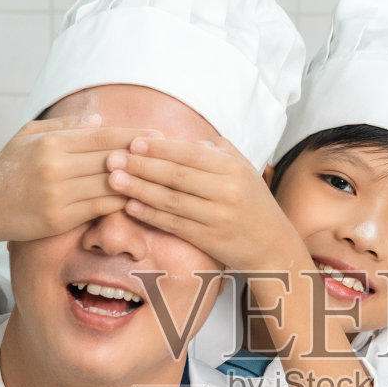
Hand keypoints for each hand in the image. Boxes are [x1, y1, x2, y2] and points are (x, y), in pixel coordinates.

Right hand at [0, 115, 161, 250]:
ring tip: (160, 179)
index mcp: (51, 142)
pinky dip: (120, 202)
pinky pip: (99, 208)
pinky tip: (137, 199)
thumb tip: (99, 119)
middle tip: (169, 156)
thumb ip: (64, 127)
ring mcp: (57, 193)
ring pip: (108, 184)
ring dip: (136, 181)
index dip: (133, 134)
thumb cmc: (8, 169)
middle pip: (111, 159)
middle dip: (142, 156)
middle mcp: (55, 166)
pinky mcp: (58, 218)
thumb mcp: (29, 136)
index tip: (158, 134)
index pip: (102, 135)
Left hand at [106, 138, 306, 273]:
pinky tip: (131, 207)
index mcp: (234, 169)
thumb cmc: (253, 204)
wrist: (274, 246)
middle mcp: (227, 191)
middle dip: (141, 165)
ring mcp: (218, 217)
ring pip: (172, 200)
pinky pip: (175, 225)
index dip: (160, 148)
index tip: (133, 142)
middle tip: (113, 158)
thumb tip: (181, 140)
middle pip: (177, 175)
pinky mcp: (211, 240)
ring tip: (114, 180)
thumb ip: (216, 151)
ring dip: (140, 189)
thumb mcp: (244, 170)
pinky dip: (151, 215)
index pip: (190, 154)